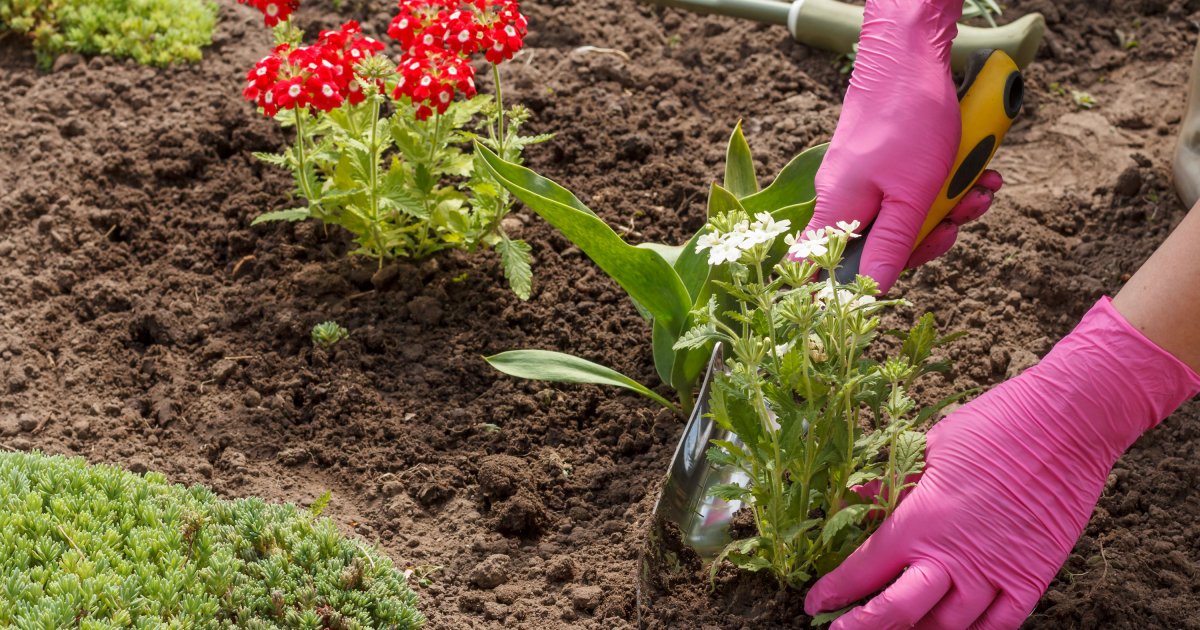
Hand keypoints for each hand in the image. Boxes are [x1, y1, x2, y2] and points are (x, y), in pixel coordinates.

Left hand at [805, 298, 1199, 629]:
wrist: (1064, 424)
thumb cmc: (993, 426)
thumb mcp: (929, 447)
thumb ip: (893, 482)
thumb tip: (857, 497)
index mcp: (921, 519)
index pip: (865, 568)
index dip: (836, 590)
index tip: (815, 602)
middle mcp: (953, 555)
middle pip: (898, 611)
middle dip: (864, 628)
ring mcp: (994, 572)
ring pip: (946, 628)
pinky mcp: (1031, 578)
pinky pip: (1000, 626)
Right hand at [806, 0, 997, 290]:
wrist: (912, 57)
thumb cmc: (907, 121)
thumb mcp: (909, 196)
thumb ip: (890, 247)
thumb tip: (869, 292)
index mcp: (838, 209)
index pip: (822, 265)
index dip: (845, 286)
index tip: (871, 296)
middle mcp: (845, 196)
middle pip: (882, 244)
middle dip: (930, 236)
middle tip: (957, 221)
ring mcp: (865, 177)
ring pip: (906, 214)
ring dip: (950, 206)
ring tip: (979, 186)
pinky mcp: (884, 160)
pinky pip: (915, 188)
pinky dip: (948, 183)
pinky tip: (976, 171)